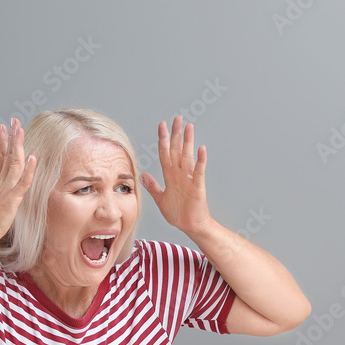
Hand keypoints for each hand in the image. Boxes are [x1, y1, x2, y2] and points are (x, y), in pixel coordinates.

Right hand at [0, 118, 36, 242]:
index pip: (1, 157)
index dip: (3, 142)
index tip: (3, 127)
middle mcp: (1, 181)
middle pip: (8, 155)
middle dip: (11, 136)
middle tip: (13, 120)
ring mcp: (7, 188)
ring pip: (15, 163)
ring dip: (18, 146)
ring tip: (20, 130)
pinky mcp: (13, 198)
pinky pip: (23, 182)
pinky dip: (29, 170)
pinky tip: (33, 158)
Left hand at [140, 116, 212, 234]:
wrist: (190, 226)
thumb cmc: (178, 213)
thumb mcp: (161, 199)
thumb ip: (153, 186)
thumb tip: (143, 175)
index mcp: (170, 176)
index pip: (165, 153)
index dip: (163, 139)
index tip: (162, 125)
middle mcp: (180, 174)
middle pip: (177, 150)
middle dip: (176, 134)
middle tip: (177, 118)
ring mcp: (189, 179)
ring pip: (187, 157)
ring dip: (188, 142)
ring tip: (189, 127)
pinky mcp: (198, 187)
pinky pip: (199, 172)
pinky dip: (200, 161)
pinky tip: (201, 149)